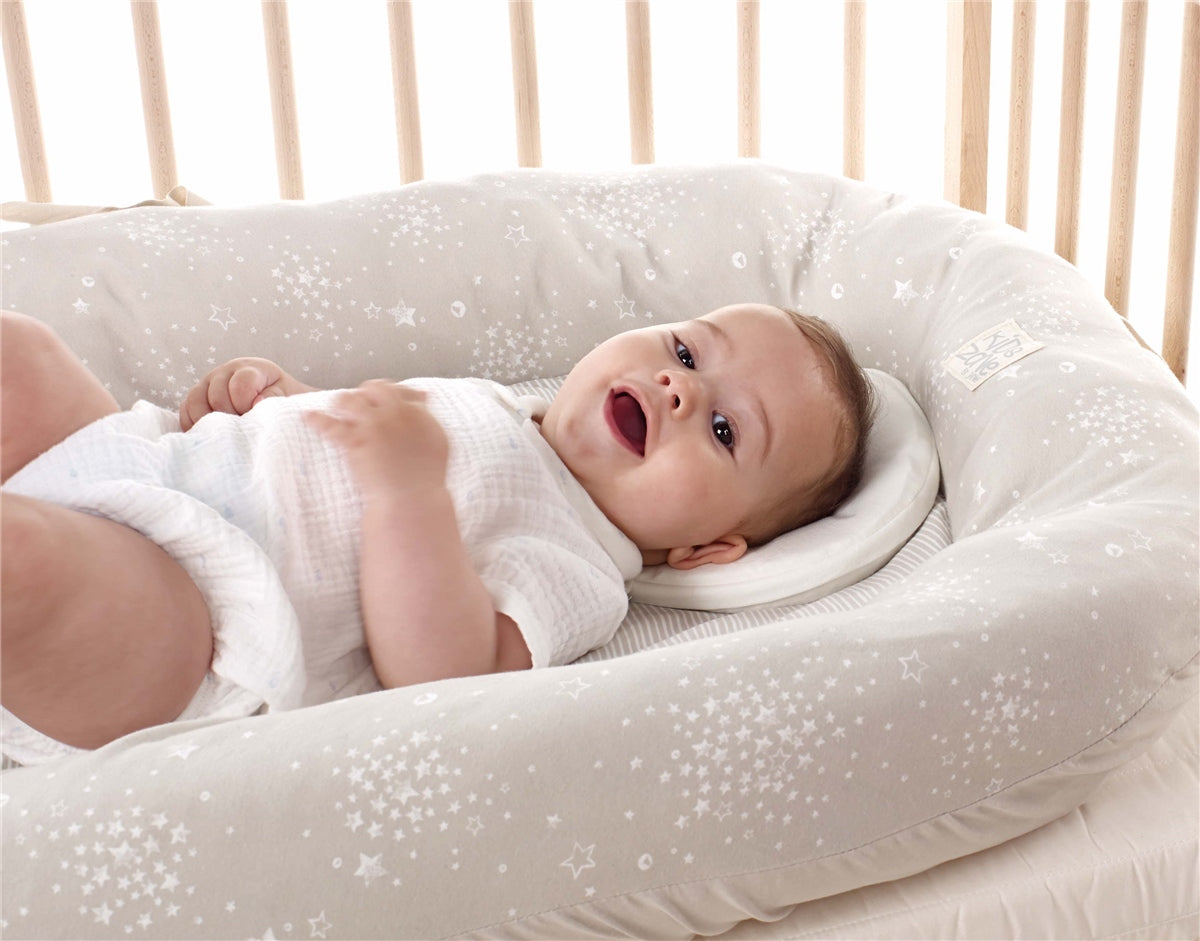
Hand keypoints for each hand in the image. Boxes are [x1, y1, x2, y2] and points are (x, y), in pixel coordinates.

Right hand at [180, 357, 314, 429]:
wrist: (276, 404)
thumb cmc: (283, 402)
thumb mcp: (288, 398)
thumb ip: (276, 398)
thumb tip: (257, 402)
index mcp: (251, 368)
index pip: (241, 384)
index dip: (247, 405)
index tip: (256, 416)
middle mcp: (226, 372)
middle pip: (216, 396)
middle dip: (230, 417)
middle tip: (243, 429)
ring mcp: (208, 383)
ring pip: (195, 402)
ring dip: (211, 423)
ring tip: (228, 434)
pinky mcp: (196, 398)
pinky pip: (185, 411)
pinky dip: (195, 425)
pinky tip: (212, 434)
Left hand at [304, 381, 448, 502]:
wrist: (411, 500)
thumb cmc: (426, 481)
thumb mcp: (438, 444)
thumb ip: (428, 423)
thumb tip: (422, 406)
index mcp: (419, 415)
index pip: (402, 392)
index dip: (394, 393)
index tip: (388, 399)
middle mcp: (397, 415)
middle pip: (377, 389)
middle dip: (367, 393)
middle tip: (361, 401)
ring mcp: (375, 426)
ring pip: (351, 400)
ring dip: (343, 402)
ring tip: (336, 406)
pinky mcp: (355, 442)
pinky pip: (330, 425)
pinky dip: (317, 420)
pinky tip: (309, 417)